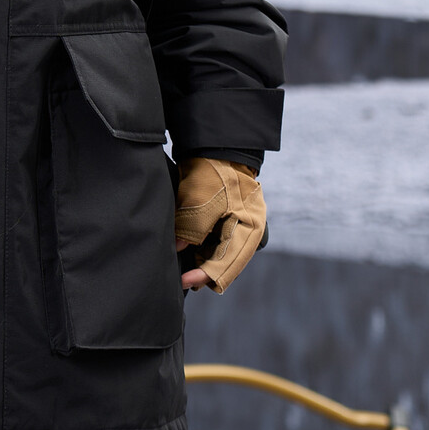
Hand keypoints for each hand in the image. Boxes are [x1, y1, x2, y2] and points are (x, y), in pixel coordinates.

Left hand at [174, 158, 266, 293]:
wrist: (216, 148)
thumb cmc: (212, 171)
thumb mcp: (200, 200)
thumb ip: (190, 229)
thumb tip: (178, 250)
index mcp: (250, 231)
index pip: (227, 265)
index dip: (203, 275)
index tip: (182, 280)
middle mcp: (249, 236)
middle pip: (224, 265)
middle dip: (201, 270)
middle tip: (178, 275)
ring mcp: (240, 230)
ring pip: (218, 256)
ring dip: (199, 259)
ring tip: (179, 258)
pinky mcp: (230, 225)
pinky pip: (215, 244)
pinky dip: (200, 247)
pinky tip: (184, 246)